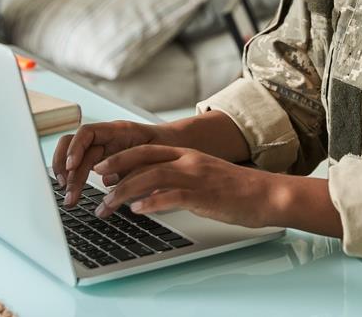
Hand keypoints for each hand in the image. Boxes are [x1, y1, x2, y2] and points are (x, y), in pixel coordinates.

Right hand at [52, 120, 163, 206]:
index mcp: (118, 130)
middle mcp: (107, 138)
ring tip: (71, 198)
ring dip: (70, 178)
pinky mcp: (104, 163)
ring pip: (76, 160)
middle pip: (76, 149)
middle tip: (70, 196)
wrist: (176, 144)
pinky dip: (77, 180)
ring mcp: (104, 150)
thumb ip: (133, 164)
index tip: (71, 167)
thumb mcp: (154, 154)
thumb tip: (108, 180)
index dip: (75, 148)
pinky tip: (77, 194)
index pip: (87, 133)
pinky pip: (84, 169)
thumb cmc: (168, 146)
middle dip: (68, 171)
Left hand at [92, 146, 275, 228]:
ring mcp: (195, 177)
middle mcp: (188, 161)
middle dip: (115, 168)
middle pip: (143, 158)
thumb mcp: (202, 178)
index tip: (102, 168)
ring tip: (107, 206)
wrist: (266, 195)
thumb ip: (177, 181)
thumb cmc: (235, 191)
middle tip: (95, 182)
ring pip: (151, 177)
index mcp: (187, 155)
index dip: (121, 157)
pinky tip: (137, 210)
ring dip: (124, 191)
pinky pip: (171, 196)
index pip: (146, 150)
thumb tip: (149, 192)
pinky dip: (151, 202)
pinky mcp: (203, 195)